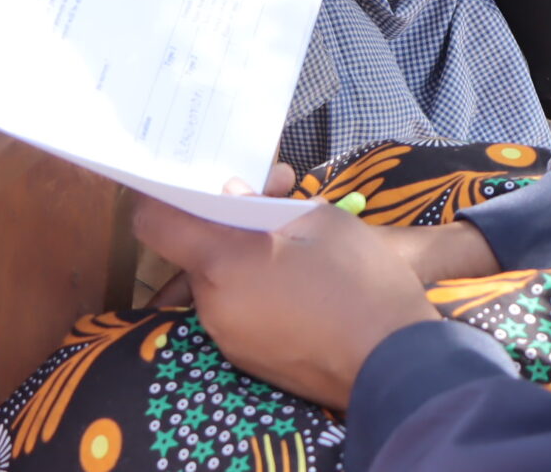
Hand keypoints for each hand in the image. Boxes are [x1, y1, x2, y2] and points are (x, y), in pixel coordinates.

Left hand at [133, 192, 439, 412]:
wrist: (396, 365)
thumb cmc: (359, 282)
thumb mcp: (322, 222)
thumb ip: (267, 206)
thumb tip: (232, 196)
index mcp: (222, 263)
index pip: (154, 223)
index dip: (161, 198)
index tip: (184, 185)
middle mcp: (213, 305)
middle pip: (195, 252)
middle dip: (225, 226)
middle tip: (274, 203)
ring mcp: (229, 338)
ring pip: (220, 283)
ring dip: (244, 260)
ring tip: (295, 244)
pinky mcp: (249, 361)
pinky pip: (238, 312)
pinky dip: (255, 291)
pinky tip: (299, 282)